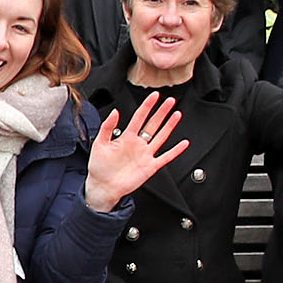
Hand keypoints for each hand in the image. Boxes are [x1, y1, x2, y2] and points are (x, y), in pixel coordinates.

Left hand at [84, 92, 190, 212]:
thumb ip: (107, 127)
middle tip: (170, 101)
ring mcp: (145, 155)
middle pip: (153, 124)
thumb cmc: (99, 167)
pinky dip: (175, 151)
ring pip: (161, 137)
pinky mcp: (150, 167)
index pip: (139, 117)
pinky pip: (166, 157)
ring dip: (169, 126)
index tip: (154, 96)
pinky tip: (183, 143)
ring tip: (177, 114)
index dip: (147, 106)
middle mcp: (138, 144)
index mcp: (126, 137)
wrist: (102, 187)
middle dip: (162, 112)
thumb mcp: (99, 144)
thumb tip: (115, 111)